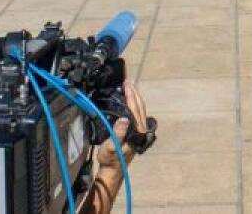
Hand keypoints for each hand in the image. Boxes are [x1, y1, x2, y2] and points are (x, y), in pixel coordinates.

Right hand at [87, 81, 148, 212]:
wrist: (113, 170)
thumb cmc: (111, 159)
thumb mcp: (111, 147)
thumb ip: (118, 133)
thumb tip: (125, 119)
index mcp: (136, 131)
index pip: (134, 108)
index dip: (131, 95)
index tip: (126, 84)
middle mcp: (140, 129)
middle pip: (139, 106)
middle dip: (134, 93)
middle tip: (127, 81)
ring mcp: (138, 130)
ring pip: (139, 109)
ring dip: (134, 97)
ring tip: (128, 87)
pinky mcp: (135, 132)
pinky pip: (136, 113)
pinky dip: (133, 104)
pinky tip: (128, 100)